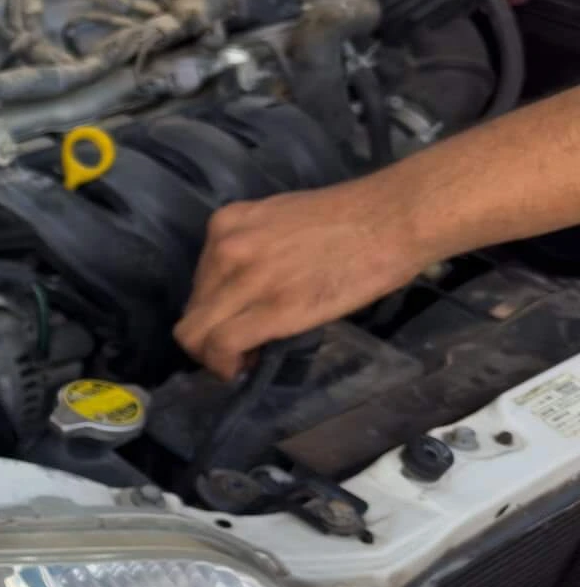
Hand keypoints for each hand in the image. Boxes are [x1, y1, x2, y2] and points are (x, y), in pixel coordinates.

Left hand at [174, 181, 429, 379]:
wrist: (393, 218)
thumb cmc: (351, 219)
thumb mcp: (280, 222)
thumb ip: (253, 252)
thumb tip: (244, 290)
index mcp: (226, 224)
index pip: (199, 282)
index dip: (213, 311)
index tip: (236, 322)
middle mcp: (224, 248)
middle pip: (192, 310)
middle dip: (209, 336)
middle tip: (241, 347)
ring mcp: (244, 278)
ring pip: (195, 334)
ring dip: (213, 355)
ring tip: (247, 356)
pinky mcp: (270, 309)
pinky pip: (220, 346)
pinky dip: (223, 366)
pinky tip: (243, 368)